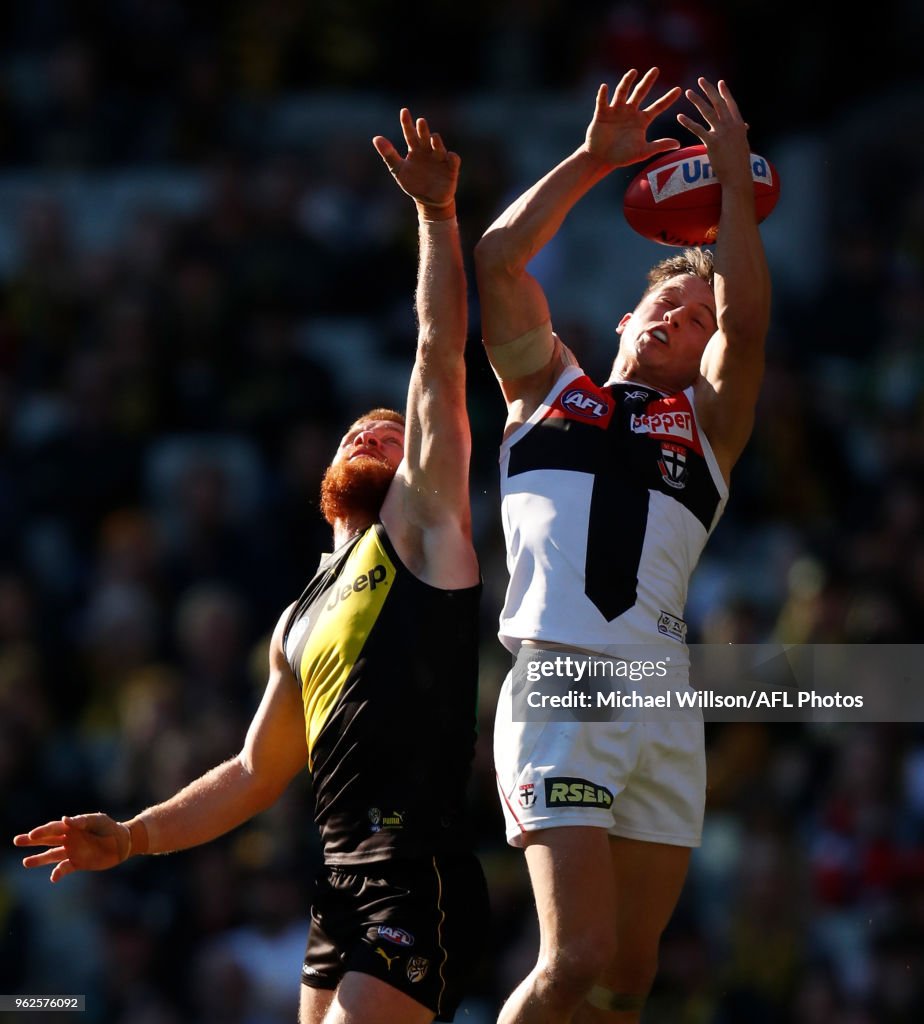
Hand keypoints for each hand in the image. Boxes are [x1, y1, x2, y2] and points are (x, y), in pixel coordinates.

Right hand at [13, 813, 129, 881]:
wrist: (122, 842)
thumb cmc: (109, 827)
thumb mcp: (97, 820)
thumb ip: (81, 821)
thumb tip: (64, 819)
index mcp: (72, 827)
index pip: (53, 828)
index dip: (42, 831)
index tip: (31, 835)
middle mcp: (69, 839)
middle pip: (47, 840)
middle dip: (32, 841)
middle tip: (17, 840)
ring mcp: (72, 851)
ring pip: (51, 856)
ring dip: (39, 859)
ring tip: (26, 862)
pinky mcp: (77, 863)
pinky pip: (64, 868)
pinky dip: (58, 873)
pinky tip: (53, 877)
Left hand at [373, 108, 459, 210]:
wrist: (429, 200)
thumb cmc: (413, 183)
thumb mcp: (398, 170)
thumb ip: (388, 154)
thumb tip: (376, 138)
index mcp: (415, 149)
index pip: (410, 133)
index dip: (407, 123)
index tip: (404, 111)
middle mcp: (428, 151)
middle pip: (425, 138)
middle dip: (423, 130)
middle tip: (420, 121)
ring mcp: (440, 159)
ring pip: (439, 147)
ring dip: (437, 142)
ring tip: (433, 138)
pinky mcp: (451, 169)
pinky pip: (453, 160)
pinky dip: (452, 158)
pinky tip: (449, 156)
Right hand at [584, 67, 681, 168]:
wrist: (601, 159)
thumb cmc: (622, 156)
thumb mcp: (643, 151)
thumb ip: (659, 146)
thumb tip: (678, 144)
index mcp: (641, 120)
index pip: (658, 107)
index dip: (668, 99)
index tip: (679, 89)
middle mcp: (630, 112)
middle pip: (640, 92)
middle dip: (647, 81)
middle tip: (656, 70)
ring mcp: (616, 111)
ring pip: (622, 92)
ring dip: (626, 82)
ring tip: (633, 72)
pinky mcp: (602, 114)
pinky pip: (602, 102)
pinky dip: (603, 95)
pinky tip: (604, 87)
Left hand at [678, 78, 751, 189]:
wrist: (738, 176)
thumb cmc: (740, 164)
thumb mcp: (743, 144)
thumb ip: (741, 132)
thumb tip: (744, 126)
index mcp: (739, 125)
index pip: (731, 104)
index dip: (725, 93)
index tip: (720, 82)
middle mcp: (731, 125)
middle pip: (718, 103)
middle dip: (709, 90)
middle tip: (701, 80)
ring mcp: (722, 133)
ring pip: (707, 112)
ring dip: (697, 100)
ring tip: (688, 92)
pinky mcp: (712, 142)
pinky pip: (697, 129)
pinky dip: (688, 122)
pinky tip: (679, 116)